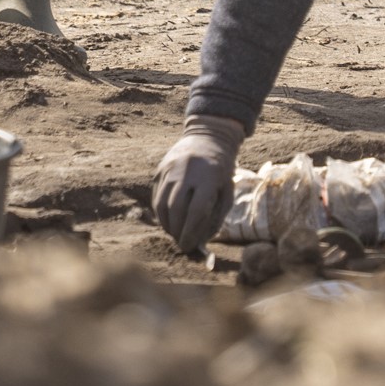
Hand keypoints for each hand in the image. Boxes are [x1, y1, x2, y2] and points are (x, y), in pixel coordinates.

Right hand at [151, 114, 244, 254]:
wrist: (207, 139)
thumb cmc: (221, 172)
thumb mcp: (227, 191)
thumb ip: (216, 216)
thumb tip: (200, 242)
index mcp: (209, 176)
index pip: (196, 210)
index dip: (190, 231)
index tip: (188, 246)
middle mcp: (187, 171)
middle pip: (175, 208)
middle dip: (176, 230)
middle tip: (180, 243)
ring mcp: (171, 168)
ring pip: (162, 203)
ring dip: (166, 224)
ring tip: (174, 233)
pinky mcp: (160, 169)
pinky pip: (157, 196)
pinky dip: (161, 212)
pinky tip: (168, 221)